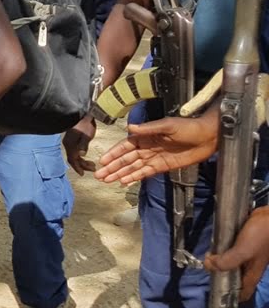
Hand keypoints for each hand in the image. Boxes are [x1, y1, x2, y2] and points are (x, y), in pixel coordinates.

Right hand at [64, 116, 96, 174]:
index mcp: (70, 145)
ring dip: (82, 161)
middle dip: (82, 165)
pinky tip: (86, 156)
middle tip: (93, 168)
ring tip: (92, 164)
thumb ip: (83, 145)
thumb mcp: (86, 135)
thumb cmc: (85, 124)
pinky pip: (75, 151)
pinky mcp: (72, 140)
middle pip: (73, 159)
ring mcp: (69, 142)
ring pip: (74, 156)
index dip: (77, 167)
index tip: (83, 174)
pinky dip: (81, 156)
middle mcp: (68, 145)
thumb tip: (81, 154)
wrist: (82, 113)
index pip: (72, 159)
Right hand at [94, 109, 218, 184]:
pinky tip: (124, 182)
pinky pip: (145, 173)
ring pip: (133, 167)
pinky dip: (134, 177)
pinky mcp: (163, 166)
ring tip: (107, 181)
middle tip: (99, 176)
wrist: (208, 137)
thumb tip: (130, 128)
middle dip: (112, 167)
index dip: (113, 154)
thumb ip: (149, 128)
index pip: (125, 146)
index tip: (102, 162)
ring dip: (120, 173)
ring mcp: (154, 157)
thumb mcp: (168, 125)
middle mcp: (147, 147)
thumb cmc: (188, 127)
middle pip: (126, 159)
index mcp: (146, 135)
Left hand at [205, 207, 268, 301]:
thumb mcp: (243, 251)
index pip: (243, 292)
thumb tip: (208, 266)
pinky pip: (231, 248)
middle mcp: (250, 265)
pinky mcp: (245, 241)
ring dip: (220, 260)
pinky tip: (214, 243)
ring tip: (207, 255)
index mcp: (252, 273)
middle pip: (234, 276)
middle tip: (207, 266)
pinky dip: (223, 248)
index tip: (215, 291)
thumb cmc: (261, 236)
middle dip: (220, 273)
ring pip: (231, 261)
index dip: (231, 296)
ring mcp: (248, 253)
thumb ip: (227, 262)